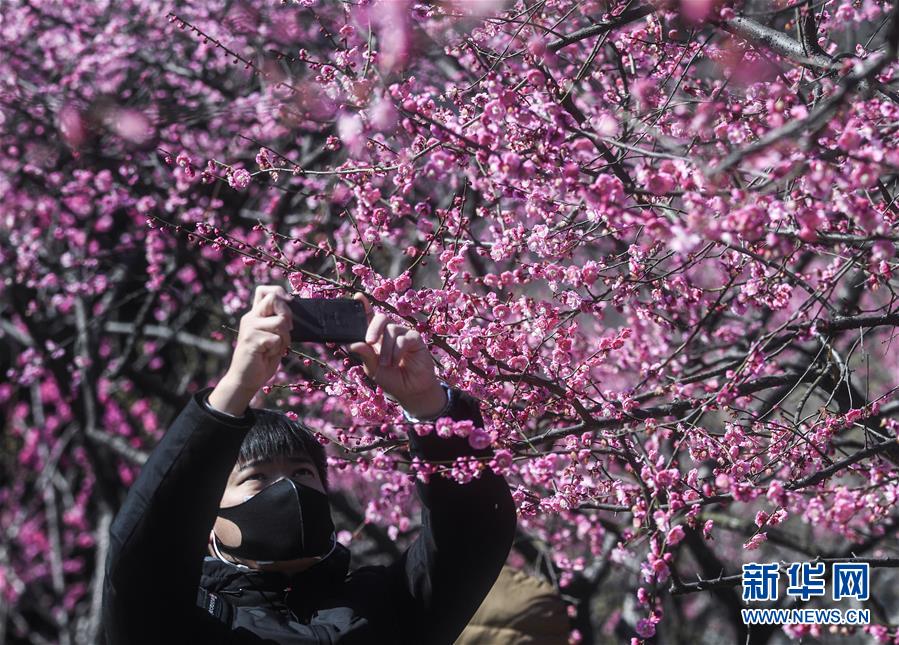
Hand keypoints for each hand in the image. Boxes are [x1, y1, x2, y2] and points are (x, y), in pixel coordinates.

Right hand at [209, 285, 292, 414]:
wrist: (245, 379)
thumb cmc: (262, 359)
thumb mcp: (273, 336)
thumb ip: (278, 322)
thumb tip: (291, 305)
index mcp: (255, 315)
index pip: (264, 291)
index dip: (279, 292)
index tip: (288, 303)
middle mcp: (250, 318)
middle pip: (274, 299)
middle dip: (287, 314)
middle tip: (286, 331)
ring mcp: (249, 328)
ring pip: (280, 321)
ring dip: (285, 338)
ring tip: (275, 348)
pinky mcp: (251, 340)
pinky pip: (276, 338)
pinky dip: (278, 349)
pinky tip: (267, 355)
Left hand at [346, 293, 446, 417]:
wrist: (410, 391)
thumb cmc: (391, 379)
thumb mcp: (373, 369)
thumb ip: (365, 355)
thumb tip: (352, 344)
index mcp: (376, 338)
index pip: (369, 318)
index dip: (363, 307)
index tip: (357, 298)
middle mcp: (389, 333)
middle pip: (380, 318)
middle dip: (373, 328)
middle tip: (370, 342)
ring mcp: (402, 334)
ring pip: (391, 330)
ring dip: (386, 349)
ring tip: (386, 364)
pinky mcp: (415, 339)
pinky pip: (403, 338)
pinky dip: (397, 351)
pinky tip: (397, 362)